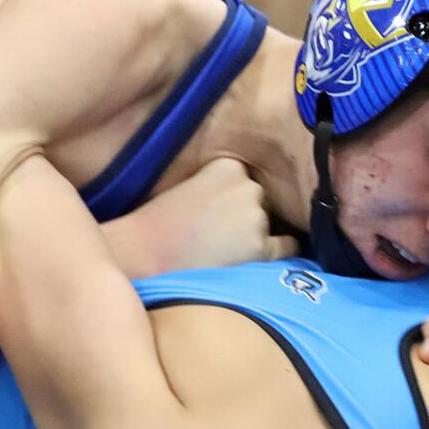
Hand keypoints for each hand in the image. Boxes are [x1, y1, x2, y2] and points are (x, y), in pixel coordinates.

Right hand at [104, 157, 297, 277]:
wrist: (141, 257)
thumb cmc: (154, 227)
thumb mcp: (186, 188)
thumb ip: (215, 189)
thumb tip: (238, 204)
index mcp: (228, 166)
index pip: (247, 181)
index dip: (234, 200)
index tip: (219, 213)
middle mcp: (248, 186)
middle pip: (261, 203)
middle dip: (247, 217)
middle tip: (219, 237)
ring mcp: (257, 217)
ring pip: (269, 225)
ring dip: (254, 238)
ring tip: (222, 254)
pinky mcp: (262, 248)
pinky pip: (287, 248)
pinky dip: (276, 254)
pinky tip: (256, 262)